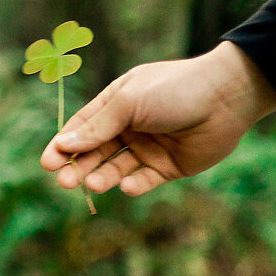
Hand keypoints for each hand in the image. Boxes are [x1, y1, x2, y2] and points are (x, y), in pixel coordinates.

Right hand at [40, 41, 275, 197]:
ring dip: (103, 177)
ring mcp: (149, 148)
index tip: (48, 163)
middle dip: (79, 167)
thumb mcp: (129, 103)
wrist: (226, 97)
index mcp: (117, 105)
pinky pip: (144, 180)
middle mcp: (130, 127)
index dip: (64, 146)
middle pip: (95, 152)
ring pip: (116, 168)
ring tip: (93, 184)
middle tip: (65, 182)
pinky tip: (128, 185)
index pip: (82, 128)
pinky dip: (133, 185)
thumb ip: (97, 126)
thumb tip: (64, 145)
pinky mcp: (169, 167)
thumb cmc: (174, 90)